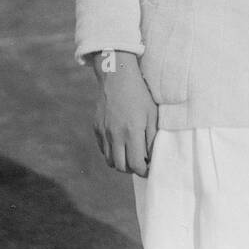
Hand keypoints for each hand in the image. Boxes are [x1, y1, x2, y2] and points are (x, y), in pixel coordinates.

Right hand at [91, 51, 158, 176]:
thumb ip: (152, 137)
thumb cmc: (140, 94)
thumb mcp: (152, 114)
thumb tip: (152, 157)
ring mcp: (103, 132)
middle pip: (121, 167)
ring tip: (130, 155)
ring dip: (121, 163)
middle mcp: (115, 135)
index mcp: (132, 132)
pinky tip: (120, 145)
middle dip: (132, 169)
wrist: (117, 77)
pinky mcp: (96, 128)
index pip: (136, 164)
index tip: (150, 168)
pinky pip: (103, 149)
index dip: (144, 171)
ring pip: (110, 161)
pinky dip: (112, 152)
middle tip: (141, 163)